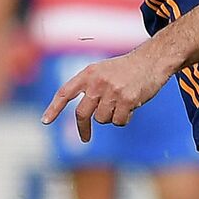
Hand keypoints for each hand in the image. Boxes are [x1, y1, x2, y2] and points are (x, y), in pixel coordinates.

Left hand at [42, 47, 172, 142]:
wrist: (152, 60)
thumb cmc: (127, 69)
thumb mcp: (103, 71)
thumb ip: (89, 87)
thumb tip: (82, 116)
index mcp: (88, 73)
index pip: (65, 92)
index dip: (54, 108)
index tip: (45, 121)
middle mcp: (97, 82)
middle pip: (82, 113)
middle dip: (83, 128)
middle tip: (84, 138)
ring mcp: (112, 91)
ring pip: (102, 119)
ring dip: (111, 117)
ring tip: (121, 104)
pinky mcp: (127, 100)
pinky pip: (118, 121)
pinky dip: (124, 119)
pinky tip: (131, 107)